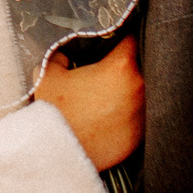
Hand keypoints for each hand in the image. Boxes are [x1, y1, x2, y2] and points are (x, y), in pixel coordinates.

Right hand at [35, 39, 143, 172]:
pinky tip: (113, 113)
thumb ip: (59, 56)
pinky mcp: (142, 134)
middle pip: (143, 65)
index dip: (121, 37)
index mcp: (121, 67)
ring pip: (145, 91)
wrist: (61, 155)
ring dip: (132, 89)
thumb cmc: (56, 112)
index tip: (113, 41)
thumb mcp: (47, 76)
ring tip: (112, 93)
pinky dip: (130, 112)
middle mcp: (140, 87)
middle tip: (111, 68)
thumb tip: (65, 54)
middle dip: (129, 64)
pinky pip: (141, 114)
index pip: (132, 39)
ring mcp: (144, 112)